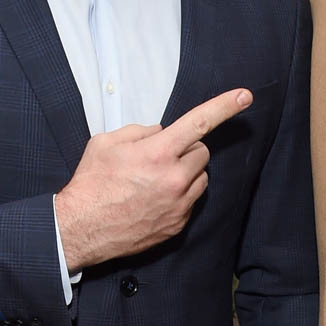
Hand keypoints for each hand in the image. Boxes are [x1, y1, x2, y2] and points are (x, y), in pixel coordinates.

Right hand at [54, 88, 251, 267]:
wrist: (80, 229)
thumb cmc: (91, 184)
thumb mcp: (106, 142)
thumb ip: (140, 131)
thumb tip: (160, 132)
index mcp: (158, 152)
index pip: (199, 122)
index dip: (224, 106)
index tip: (245, 96)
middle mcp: (174, 178)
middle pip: (201, 151)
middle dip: (186, 149)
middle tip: (160, 157)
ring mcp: (178, 204)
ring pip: (200, 177)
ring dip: (186, 172)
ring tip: (155, 180)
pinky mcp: (178, 224)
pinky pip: (191, 200)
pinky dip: (179, 195)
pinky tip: (153, 199)